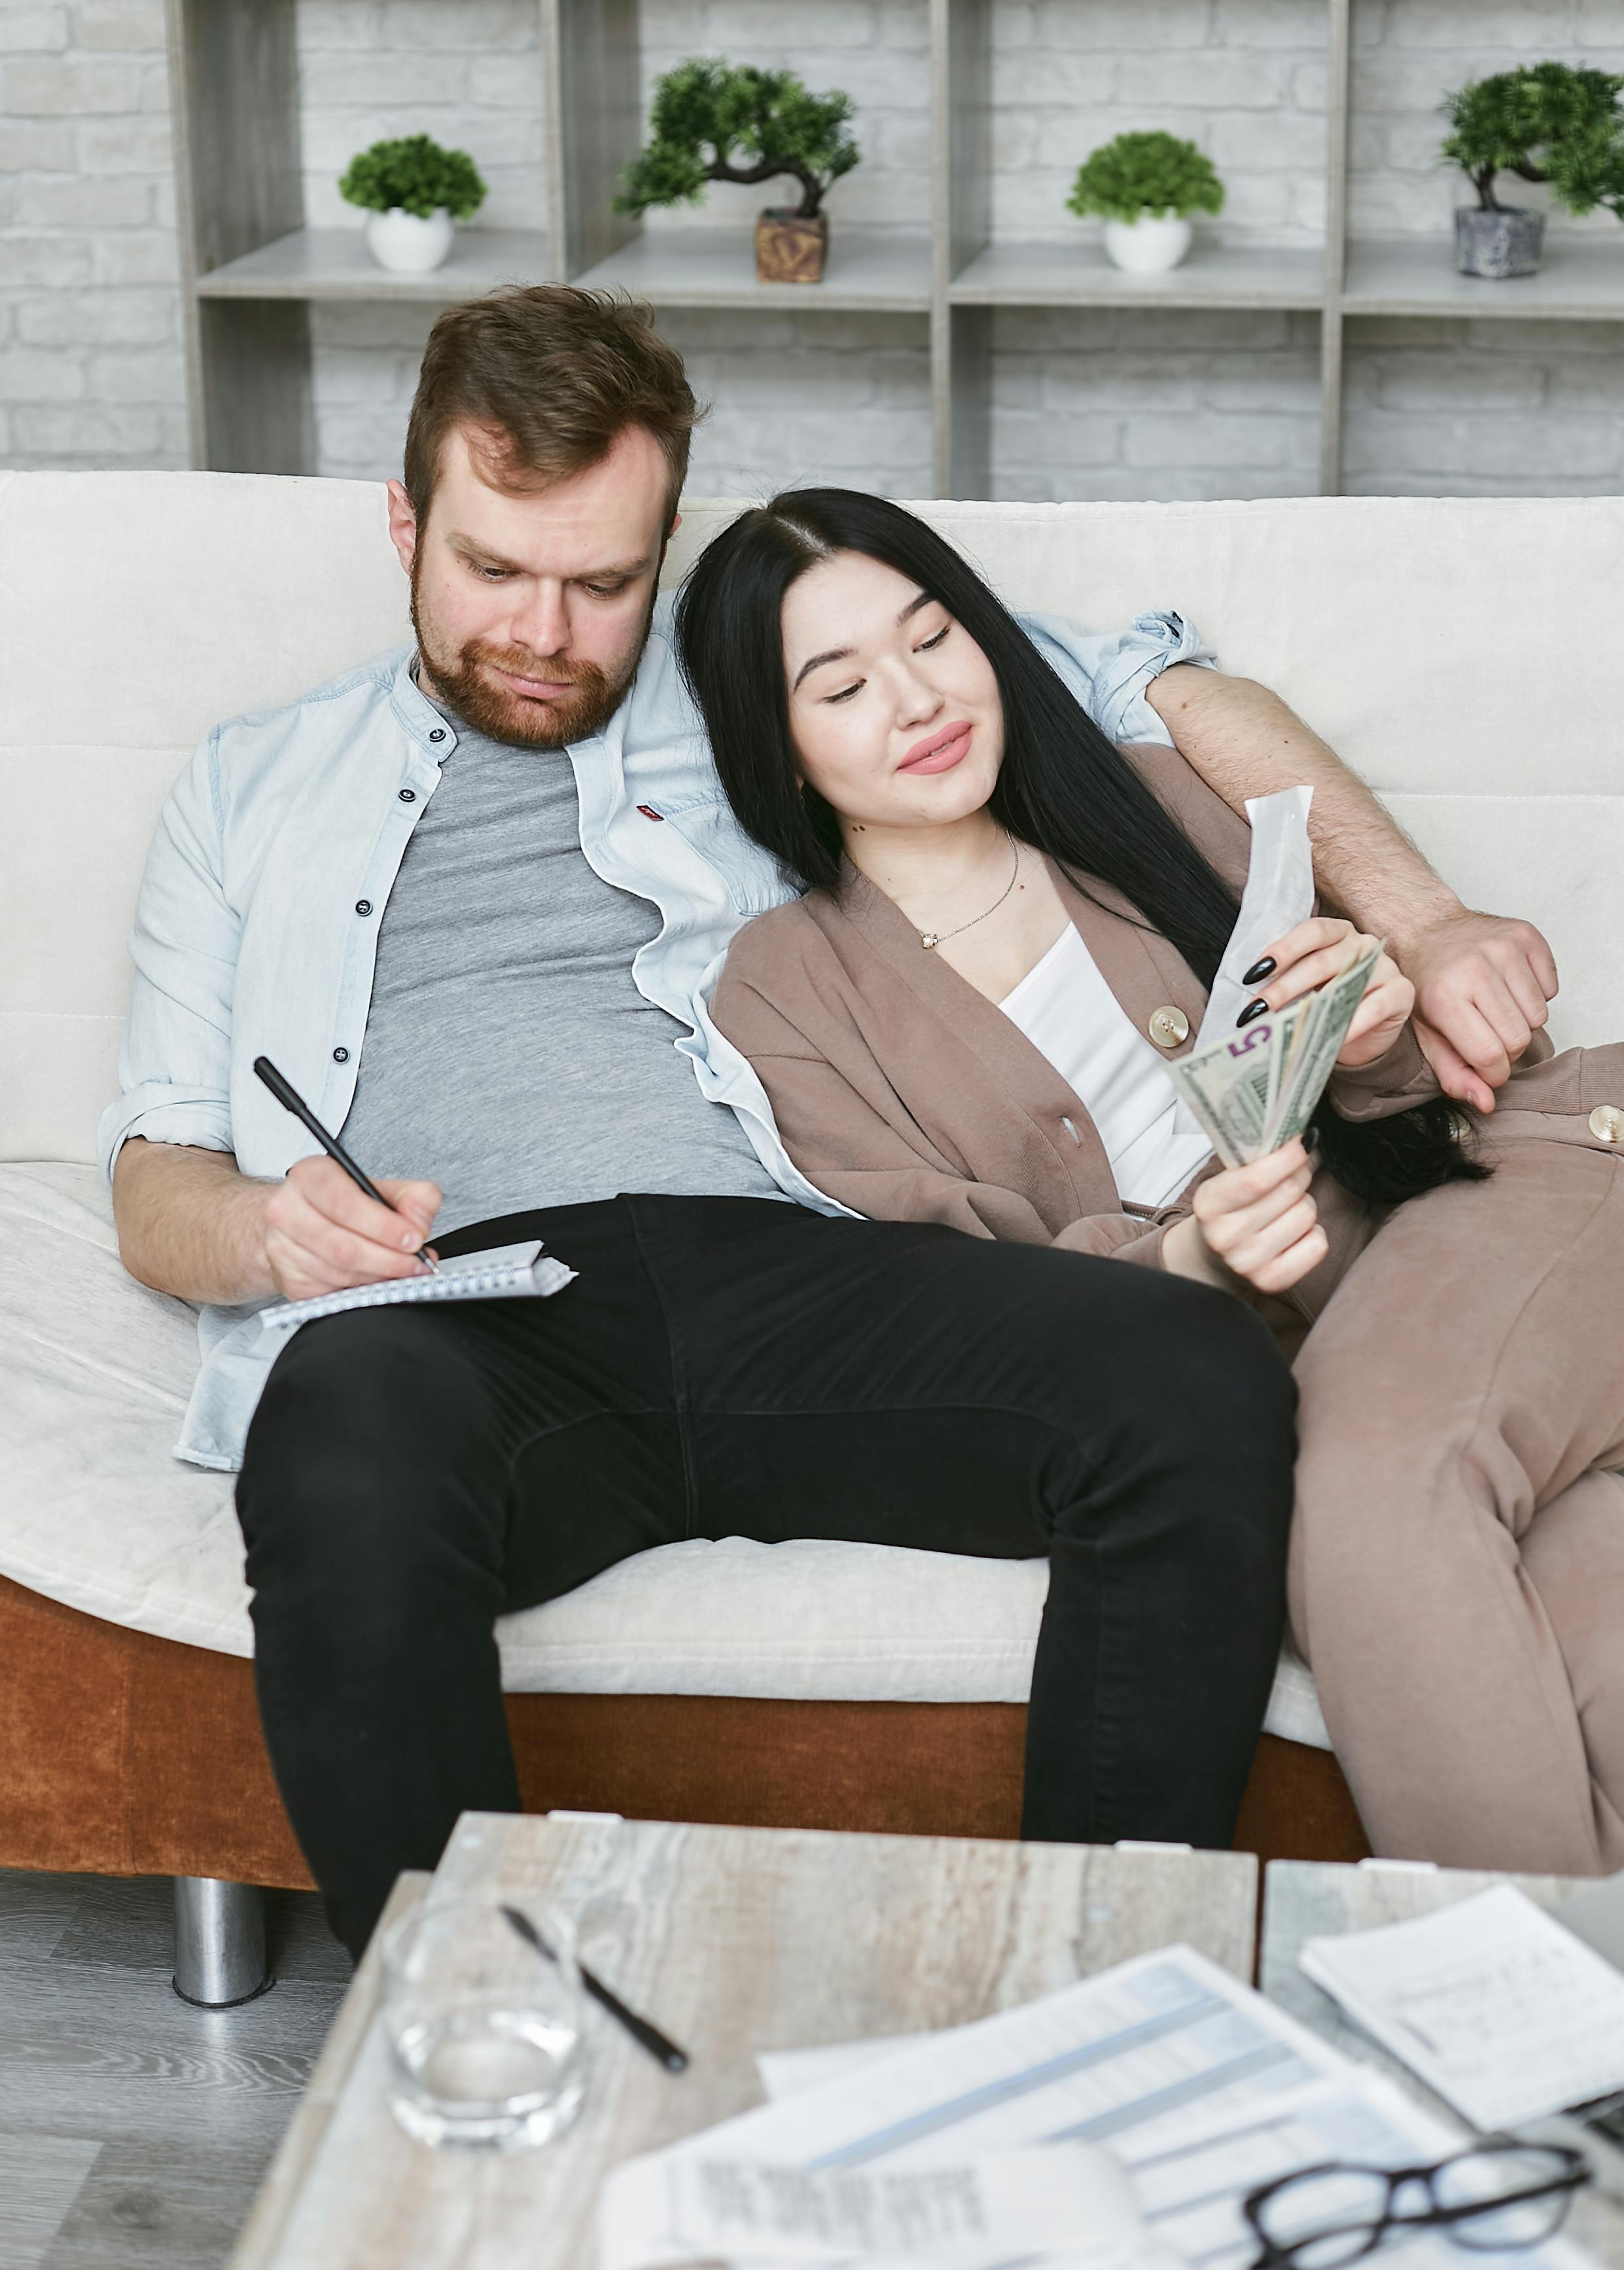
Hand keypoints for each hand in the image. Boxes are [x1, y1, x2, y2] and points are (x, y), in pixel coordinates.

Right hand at [257, 1155, 441, 1302]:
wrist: (297, 1221)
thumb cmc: (340, 1202)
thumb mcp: (379, 1187)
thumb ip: (413, 1197)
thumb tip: (420, 1225)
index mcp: (310, 1176)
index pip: (345, 1204)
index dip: (384, 1226)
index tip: (414, 1239)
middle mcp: (287, 1210)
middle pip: (343, 1247)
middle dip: (390, 1260)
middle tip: (417, 1265)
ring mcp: (282, 1248)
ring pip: (340, 1274)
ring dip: (379, 1277)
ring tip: (402, 1272)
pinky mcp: (290, 1280)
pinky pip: (333, 1293)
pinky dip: (363, 1290)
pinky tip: (376, 1279)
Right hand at [1178, 1140, 1326, 1295]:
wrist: (1214, 1258)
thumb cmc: (1229, 1209)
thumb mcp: (1227, 1180)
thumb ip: (1255, 1158)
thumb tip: (1303, 1137)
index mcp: (1209, 1205)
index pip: (1256, 1179)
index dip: (1287, 1157)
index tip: (1301, 1143)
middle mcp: (1225, 1237)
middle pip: (1289, 1192)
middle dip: (1299, 1174)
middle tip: (1293, 1173)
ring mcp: (1248, 1263)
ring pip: (1306, 1215)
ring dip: (1304, 1204)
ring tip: (1287, 1207)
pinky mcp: (1271, 1282)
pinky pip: (1317, 1244)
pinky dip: (1314, 1233)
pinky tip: (1295, 1232)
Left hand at [1243, 916, 1412, 1069]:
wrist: (1366, 1032)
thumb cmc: (1331, 1002)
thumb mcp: (1308, 987)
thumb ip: (1288, 981)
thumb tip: (1253, 1000)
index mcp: (1337, 933)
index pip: (1311, 932)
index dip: (1282, 950)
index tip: (1253, 974)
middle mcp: (1363, 944)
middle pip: (1320, 961)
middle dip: (1284, 987)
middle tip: (1257, 1009)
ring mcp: (1385, 966)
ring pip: (1345, 983)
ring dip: (1313, 1008)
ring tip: (1285, 1028)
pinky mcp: (1401, 992)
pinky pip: (1375, 1007)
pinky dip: (1352, 1024)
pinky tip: (1330, 1037)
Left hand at [1396, 908, 1556, 1113]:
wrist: (1425, 929)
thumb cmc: (1425, 984)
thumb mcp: (1426, 1034)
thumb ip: (1453, 1073)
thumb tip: (1486, 1103)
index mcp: (1444, 997)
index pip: (1489, 1055)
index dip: (1493, 1073)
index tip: (1487, 1068)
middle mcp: (1475, 969)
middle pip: (1519, 1039)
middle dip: (1507, 1050)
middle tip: (1489, 1035)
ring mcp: (1503, 948)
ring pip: (1539, 1016)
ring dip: (1522, 1021)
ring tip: (1496, 1008)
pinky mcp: (1526, 936)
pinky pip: (1551, 988)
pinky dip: (1535, 995)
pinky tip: (1509, 986)